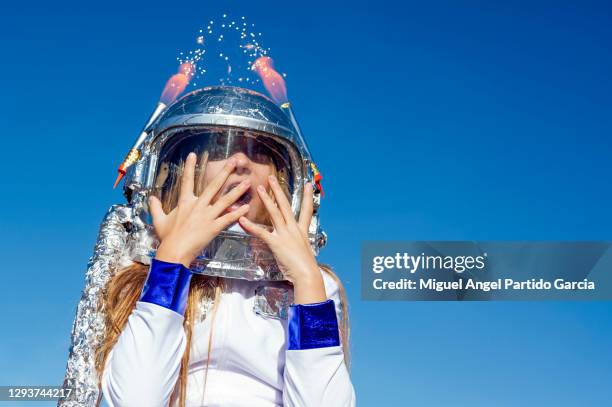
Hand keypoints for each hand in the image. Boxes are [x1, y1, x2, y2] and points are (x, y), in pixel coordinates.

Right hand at [148, 152, 250, 266]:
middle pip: (214, 185)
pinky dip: (238, 213)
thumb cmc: (167, 237)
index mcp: (185, 202)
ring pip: (225, 200)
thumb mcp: (159, 220)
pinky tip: (246, 207)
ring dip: (237, 191)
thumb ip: (156, 207)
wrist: (174, 252)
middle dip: (225, 172)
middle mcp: (198, 206)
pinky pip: (228, 218)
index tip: (193, 155)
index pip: (187, 181)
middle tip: (234, 161)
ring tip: (247, 182)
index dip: (189, 167)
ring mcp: (207, 216)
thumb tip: (151, 198)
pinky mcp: (214, 227)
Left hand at [239, 175, 325, 303]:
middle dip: (279, 190)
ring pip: (275, 212)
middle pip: (286, 205)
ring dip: (267, 199)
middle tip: (272, 178)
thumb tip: (295, 246)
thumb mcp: (304, 252)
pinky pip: (262, 232)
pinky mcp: (276, 243)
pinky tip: (242, 220)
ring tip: (260, 188)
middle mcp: (294, 229)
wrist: (307, 274)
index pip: (306, 210)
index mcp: (301, 231)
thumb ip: (298, 245)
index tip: (308, 184)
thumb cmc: (306, 268)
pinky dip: (251, 226)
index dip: (307, 197)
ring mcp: (285, 234)